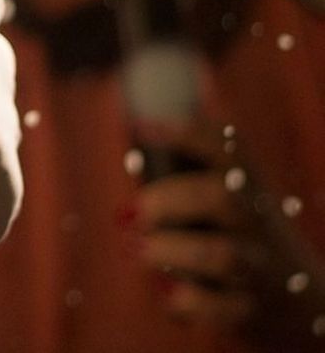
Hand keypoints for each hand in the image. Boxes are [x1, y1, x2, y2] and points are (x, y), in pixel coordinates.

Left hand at [134, 122, 324, 348]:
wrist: (304, 304)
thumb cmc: (243, 237)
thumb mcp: (232, 199)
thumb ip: (189, 175)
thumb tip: (132, 145)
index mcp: (248, 187)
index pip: (227, 148)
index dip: (187, 133)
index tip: (142, 126)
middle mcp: (257, 224)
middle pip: (222, 198)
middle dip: (169, 199)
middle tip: (134, 210)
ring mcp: (258, 268)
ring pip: (220, 254)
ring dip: (168, 249)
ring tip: (137, 248)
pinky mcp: (250, 311)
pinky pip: (215, 307)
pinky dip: (182, 300)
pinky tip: (165, 291)